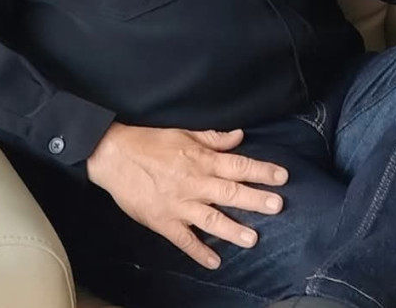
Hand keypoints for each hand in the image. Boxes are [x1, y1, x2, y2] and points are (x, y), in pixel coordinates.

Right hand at [86, 123, 287, 269]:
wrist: (113, 157)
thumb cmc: (150, 143)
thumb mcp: (184, 134)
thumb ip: (213, 138)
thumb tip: (239, 136)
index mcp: (201, 160)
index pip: (237, 165)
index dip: (261, 171)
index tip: (282, 176)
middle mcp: (194, 183)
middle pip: (230, 192)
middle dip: (255, 200)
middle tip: (277, 206)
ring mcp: (179, 205)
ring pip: (210, 219)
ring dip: (232, 229)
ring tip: (253, 239)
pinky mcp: (163, 221)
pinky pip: (183, 240)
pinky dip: (198, 252)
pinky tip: (214, 262)